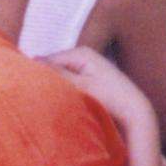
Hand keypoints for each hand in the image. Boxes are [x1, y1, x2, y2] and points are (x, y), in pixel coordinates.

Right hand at [39, 45, 158, 144]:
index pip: (46, 61)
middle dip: (46, 83)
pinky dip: (64, 95)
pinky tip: (63, 105)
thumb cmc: (111, 98)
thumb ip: (57, 75)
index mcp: (80, 52)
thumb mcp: (82, 86)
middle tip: (37, 100)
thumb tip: (32, 66)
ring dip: (55, 91)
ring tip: (50, 104)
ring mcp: (85, 69)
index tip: (29, 92)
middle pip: (53, 70)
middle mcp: (82, 57)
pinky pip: (68, 86)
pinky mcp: (88, 82)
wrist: (136, 113)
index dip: (37, 76)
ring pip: (60, 80)